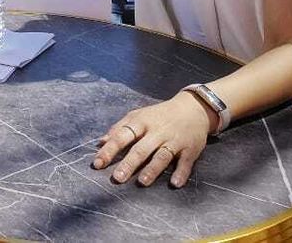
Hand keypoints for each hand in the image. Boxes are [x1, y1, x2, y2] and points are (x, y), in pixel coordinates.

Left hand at [93, 92, 213, 187]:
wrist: (193, 108)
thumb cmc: (159, 115)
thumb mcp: (138, 116)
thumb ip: (119, 128)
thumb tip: (100, 143)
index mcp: (142, 122)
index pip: (123, 136)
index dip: (109, 150)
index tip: (98, 163)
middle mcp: (157, 132)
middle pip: (141, 148)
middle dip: (129, 163)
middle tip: (117, 178)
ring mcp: (174, 141)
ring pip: (162, 156)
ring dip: (153, 169)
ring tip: (142, 182)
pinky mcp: (190, 149)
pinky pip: (185, 162)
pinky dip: (181, 173)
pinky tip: (175, 183)